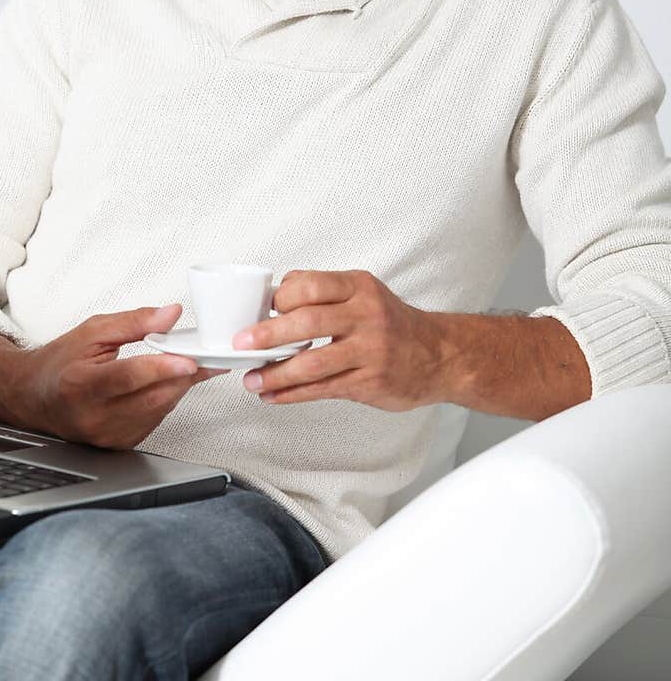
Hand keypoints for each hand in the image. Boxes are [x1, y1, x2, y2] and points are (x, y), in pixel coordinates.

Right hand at [25, 303, 226, 447]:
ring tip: (187, 364)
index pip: (126, 377)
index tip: (188, 360)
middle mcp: (92, 415)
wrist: (35, 396)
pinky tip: (166, 384)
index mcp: (80, 383)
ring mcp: (105, 435)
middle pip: (150, 397)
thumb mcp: (92, 331)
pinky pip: (154, 421)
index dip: (160, 368)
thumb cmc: (62, 362)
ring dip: (178, 387)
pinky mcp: (117, 444)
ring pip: (158, 410)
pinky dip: (165, 400)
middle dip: (182, 375)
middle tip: (203, 355)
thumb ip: (134, 322)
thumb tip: (170, 315)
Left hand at [232, 270, 444, 409]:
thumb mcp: (364, 293)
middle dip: (267, 335)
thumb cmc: (394, 323)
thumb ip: (324, 293)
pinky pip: (322, 389)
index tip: (259, 311)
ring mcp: (369, 351)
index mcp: (359, 288)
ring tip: (252, 379)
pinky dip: (292, 394)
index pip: (309, 285)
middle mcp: (366, 316)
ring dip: (275, 374)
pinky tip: (274, 395)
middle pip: (307, 322)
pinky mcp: (369, 382)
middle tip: (242, 345)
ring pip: (312, 363)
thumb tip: (276, 295)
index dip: (278, 299)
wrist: (440, 355)